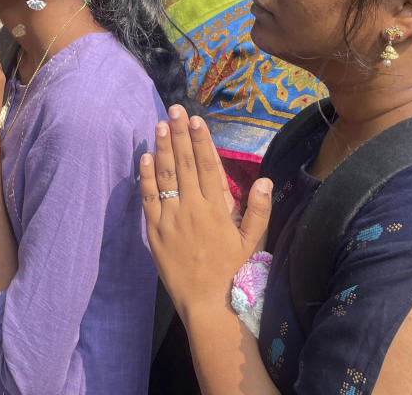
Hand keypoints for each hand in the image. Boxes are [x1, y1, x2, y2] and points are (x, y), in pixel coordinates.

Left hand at [140, 105, 272, 319]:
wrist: (207, 303)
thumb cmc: (232, 272)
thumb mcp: (253, 243)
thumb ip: (259, 210)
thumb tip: (267, 180)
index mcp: (217, 208)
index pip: (208, 166)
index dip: (201, 141)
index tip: (196, 120)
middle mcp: (193, 207)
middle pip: (185, 164)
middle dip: (179, 134)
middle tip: (174, 110)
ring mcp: (171, 218)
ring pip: (166, 176)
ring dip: (162, 149)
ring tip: (159, 125)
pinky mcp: (154, 230)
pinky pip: (149, 199)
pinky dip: (146, 177)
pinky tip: (145, 157)